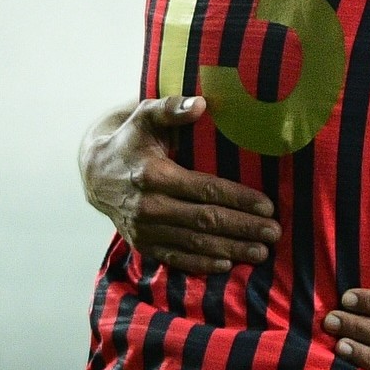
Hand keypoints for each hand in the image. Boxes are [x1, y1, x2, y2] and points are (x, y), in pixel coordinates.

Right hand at [80, 94, 280, 272]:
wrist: (95, 173)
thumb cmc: (131, 139)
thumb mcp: (146, 115)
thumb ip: (172, 108)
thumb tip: (200, 104)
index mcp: (154, 175)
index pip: (205, 190)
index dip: (238, 199)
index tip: (267, 206)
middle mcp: (148, 207)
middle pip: (204, 221)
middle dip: (243, 228)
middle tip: (274, 233)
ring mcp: (143, 230)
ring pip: (194, 243)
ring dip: (230, 250)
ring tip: (261, 253)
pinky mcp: (141, 245)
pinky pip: (175, 259)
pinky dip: (201, 264)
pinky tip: (227, 265)